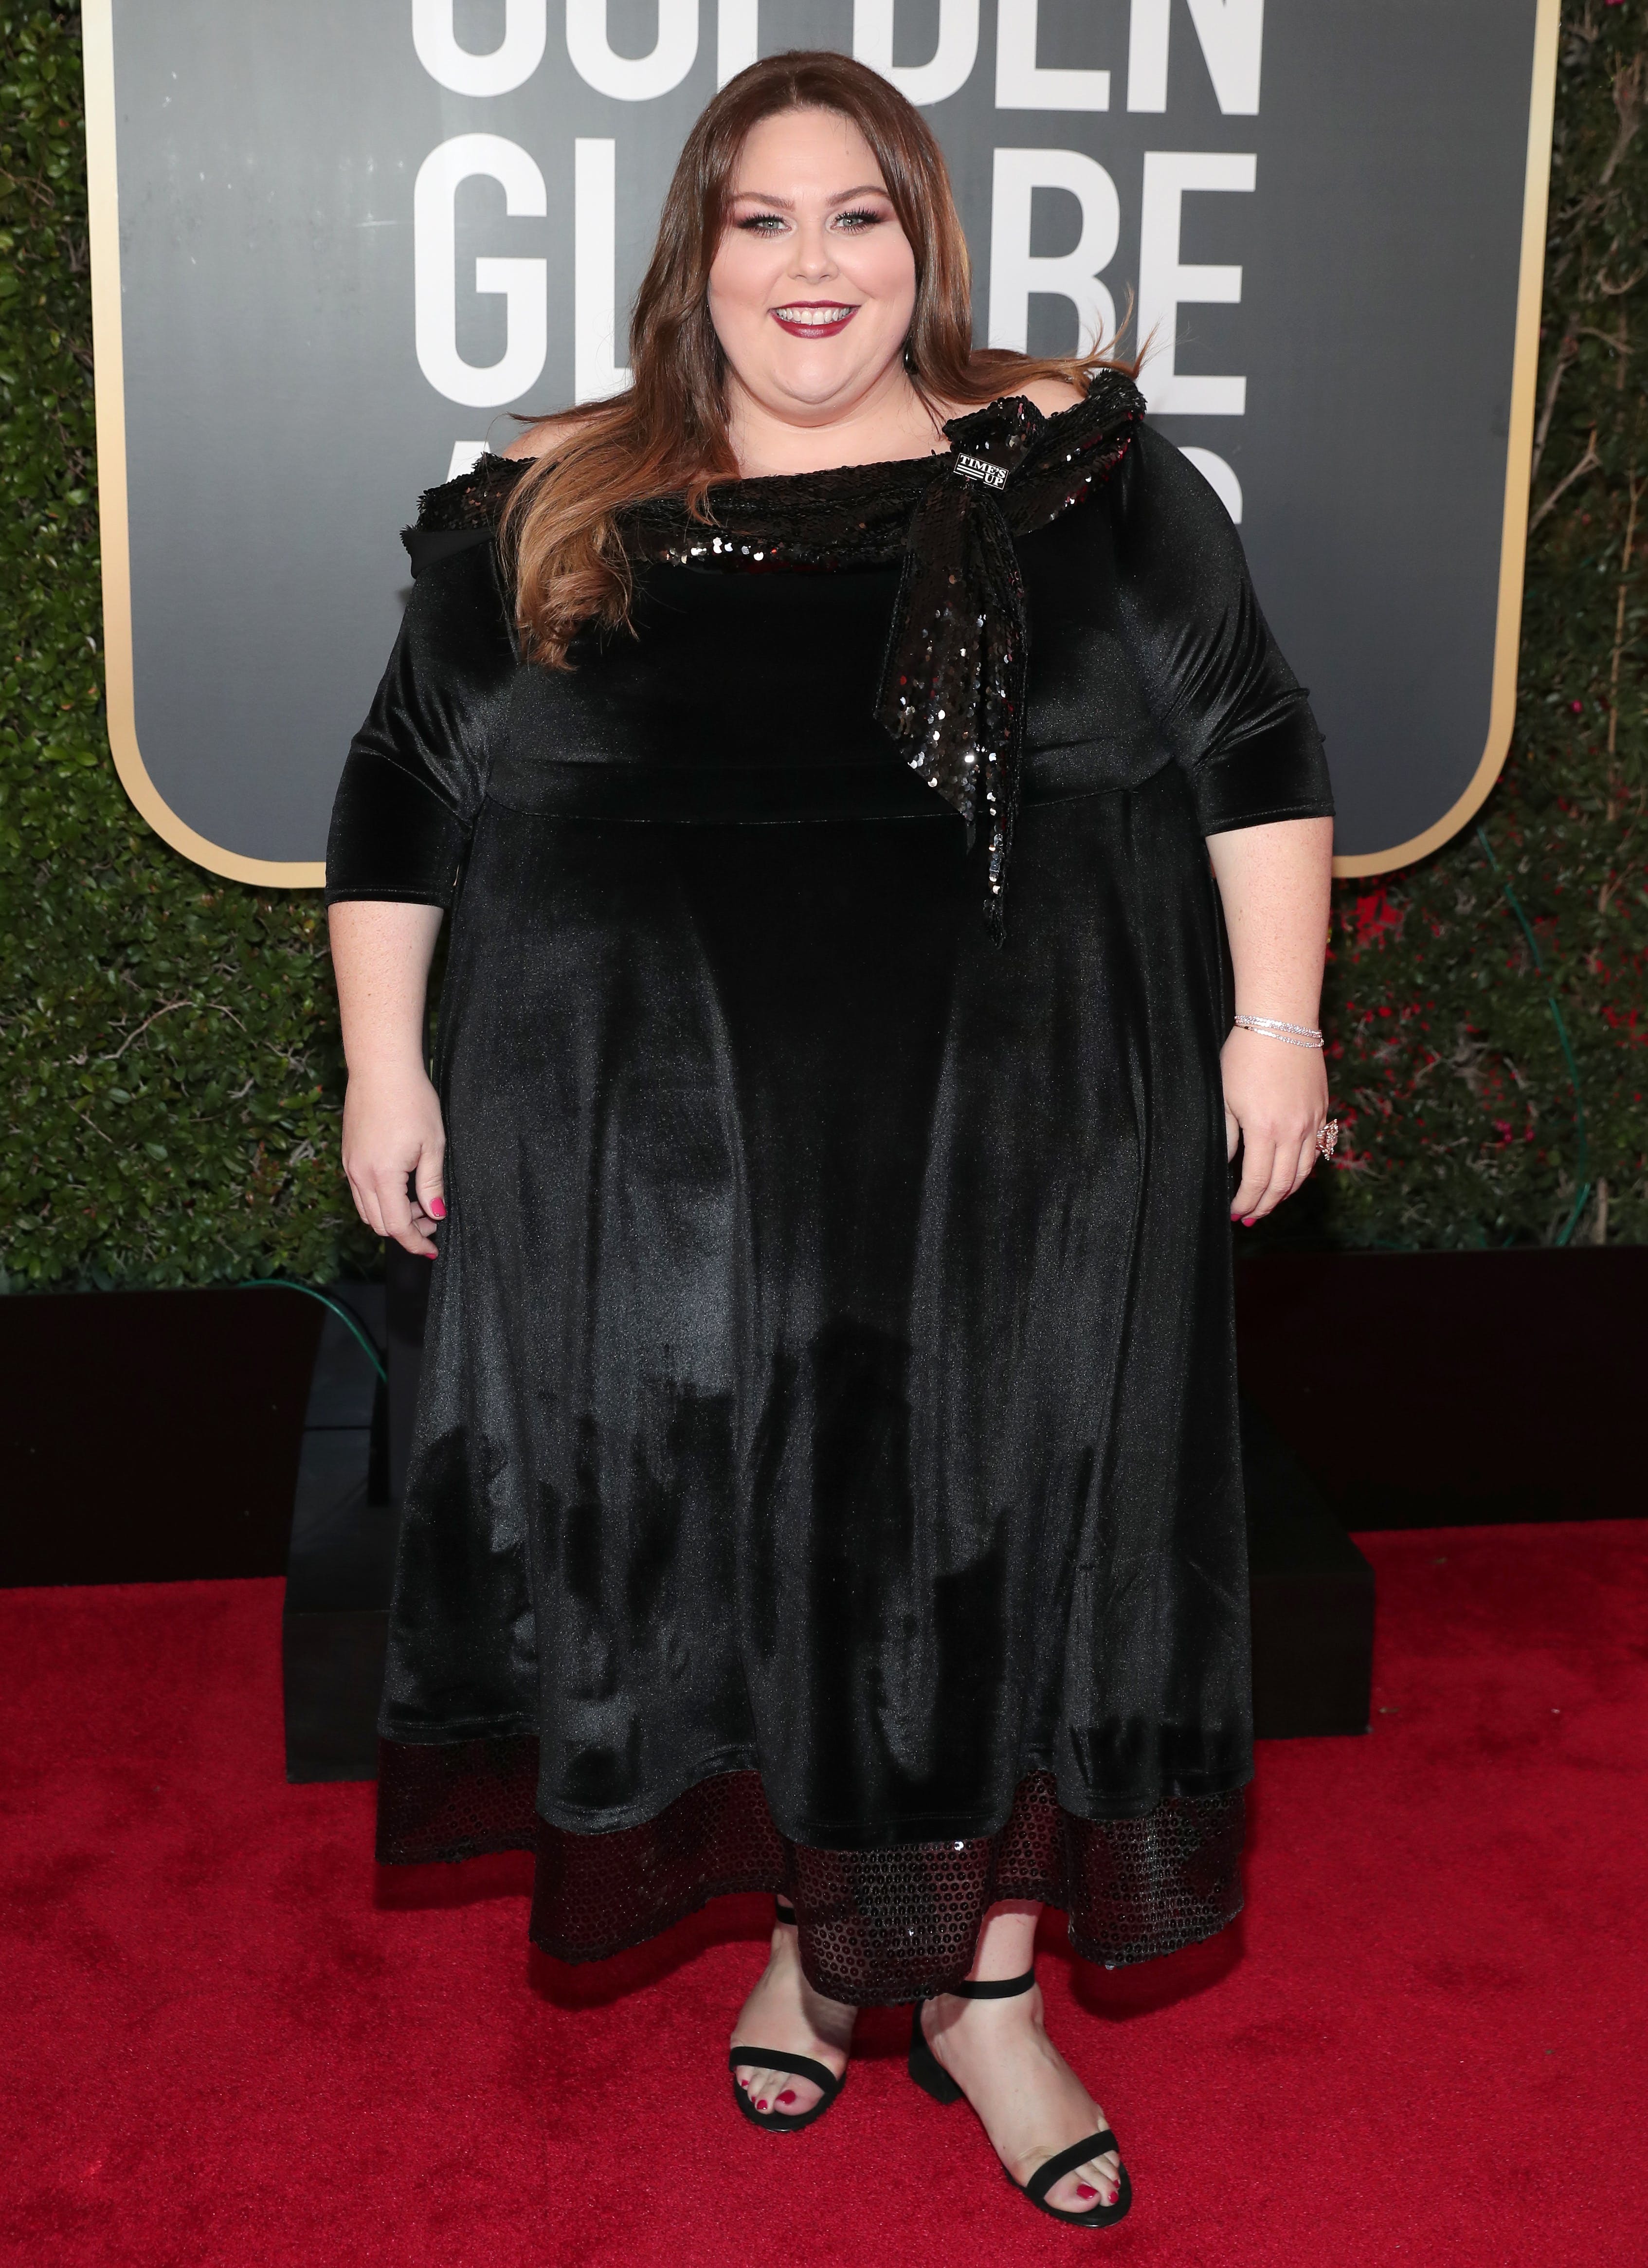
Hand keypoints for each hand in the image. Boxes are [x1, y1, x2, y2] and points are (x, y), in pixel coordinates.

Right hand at [340, 1058, 446, 1256]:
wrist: (381, 1068)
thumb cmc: (412, 1101)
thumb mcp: (432, 1145)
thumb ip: (432, 1184)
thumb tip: (435, 1214)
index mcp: (381, 1176)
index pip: (397, 1226)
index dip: (416, 1242)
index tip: (432, 1248)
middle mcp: (359, 1175)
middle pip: (378, 1224)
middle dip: (406, 1230)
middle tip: (432, 1218)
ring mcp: (350, 1164)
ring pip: (366, 1209)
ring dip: (391, 1214)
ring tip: (418, 1201)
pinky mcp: (348, 1154)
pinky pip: (360, 1190)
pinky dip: (379, 1198)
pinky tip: (400, 1184)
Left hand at [1221, 1026, 1328, 1224]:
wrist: (1281, 1022)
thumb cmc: (1245, 1056)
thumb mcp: (1224, 1098)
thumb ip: (1226, 1136)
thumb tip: (1225, 1166)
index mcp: (1265, 1130)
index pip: (1257, 1182)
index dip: (1245, 1202)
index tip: (1234, 1212)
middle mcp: (1294, 1131)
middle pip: (1283, 1184)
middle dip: (1265, 1205)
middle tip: (1250, 1217)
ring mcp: (1312, 1121)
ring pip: (1304, 1171)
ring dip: (1287, 1192)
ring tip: (1270, 1202)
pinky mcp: (1322, 1110)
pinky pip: (1316, 1150)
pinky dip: (1303, 1169)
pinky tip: (1291, 1174)